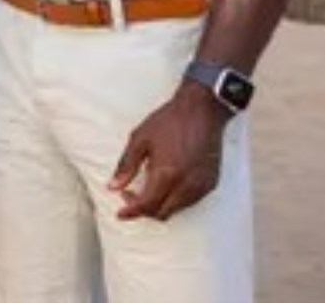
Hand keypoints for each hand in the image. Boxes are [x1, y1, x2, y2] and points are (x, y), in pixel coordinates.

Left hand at [109, 82, 230, 220]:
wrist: (202, 110)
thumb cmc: (169, 121)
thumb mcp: (140, 139)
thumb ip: (126, 166)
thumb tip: (112, 187)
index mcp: (167, 175)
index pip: (147, 206)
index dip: (131, 212)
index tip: (120, 213)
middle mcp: (187, 185)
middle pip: (162, 212)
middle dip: (144, 210)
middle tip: (129, 196)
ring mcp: (202, 186)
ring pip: (177, 209)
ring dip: (160, 206)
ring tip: (146, 189)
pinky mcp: (211, 183)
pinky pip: (190, 202)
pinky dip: (174, 200)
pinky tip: (165, 185)